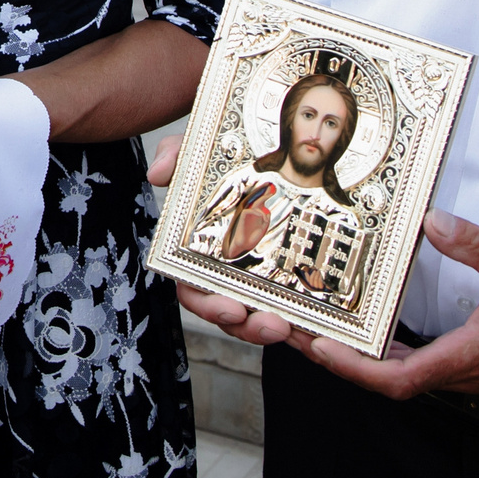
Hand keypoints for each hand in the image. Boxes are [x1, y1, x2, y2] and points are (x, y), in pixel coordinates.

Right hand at [146, 134, 302, 345]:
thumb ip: (176, 154)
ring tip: (293, 326)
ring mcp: (262, 279)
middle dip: (247, 327)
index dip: (208, 305)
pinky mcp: (295, 282)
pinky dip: (305, 325)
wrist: (280, 150)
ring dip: (274, 329)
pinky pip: (296, 312)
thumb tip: (158, 174)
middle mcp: (228, 271)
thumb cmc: (232, 156)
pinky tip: (320, 327)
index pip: (194, 289)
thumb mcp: (202, 148)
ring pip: (261, 320)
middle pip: (229, 314)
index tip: (230, 307)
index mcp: (201, 250)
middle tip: (271, 323)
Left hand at [297, 210, 478, 397]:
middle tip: (297, 332)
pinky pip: (419, 366)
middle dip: (340, 360)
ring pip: (401, 376)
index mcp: (469, 356)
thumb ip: (477, 244)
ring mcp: (466, 371)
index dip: (353, 369)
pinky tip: (372, 335)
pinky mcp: (471, 364)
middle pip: (387, 381)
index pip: (398, 380)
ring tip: (321, 330)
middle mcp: (462, 372)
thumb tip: (433, 222)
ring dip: (360, 358)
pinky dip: (388, 354)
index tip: (318, 348)